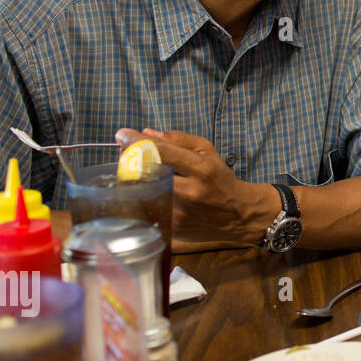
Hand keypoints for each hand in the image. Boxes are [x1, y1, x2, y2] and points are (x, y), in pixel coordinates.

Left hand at [115, 128, 273, 250]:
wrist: (238, 214)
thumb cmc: (220, 179)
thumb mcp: (208, 152)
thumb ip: (178, 140)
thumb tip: (147, 133)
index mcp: (202, 170)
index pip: (164, 152)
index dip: (138, 142)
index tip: (122, 134)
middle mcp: (190, 192)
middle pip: (148, 173)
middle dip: (131, 160)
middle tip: (126, 152)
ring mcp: (180, 213)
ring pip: (144, 191)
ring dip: (135, 178)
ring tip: (137, 170)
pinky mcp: (172, 227)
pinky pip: (148, 206)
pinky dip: (142, 195)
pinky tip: (146, 189)